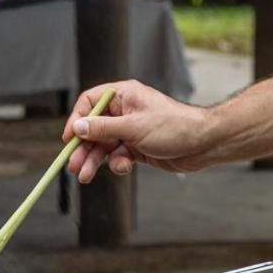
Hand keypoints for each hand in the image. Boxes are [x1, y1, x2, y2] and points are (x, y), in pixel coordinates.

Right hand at [62, 80, 213, 182]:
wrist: (203, 144)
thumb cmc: (174, 127)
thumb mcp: (134, 127)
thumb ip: (103, 128)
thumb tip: (78, 127)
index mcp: (123, 96)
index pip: (90, 103)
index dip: (77, 120)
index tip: (69, 138)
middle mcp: (125, 111)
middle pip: (94, 128)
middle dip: (83, 148)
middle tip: (73, 166)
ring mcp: (131, 130)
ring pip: (104, 146)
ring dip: (94, 160)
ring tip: (84, 176)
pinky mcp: (137, 147)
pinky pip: (117, 156)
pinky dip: (116, 164)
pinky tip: (122, 168)